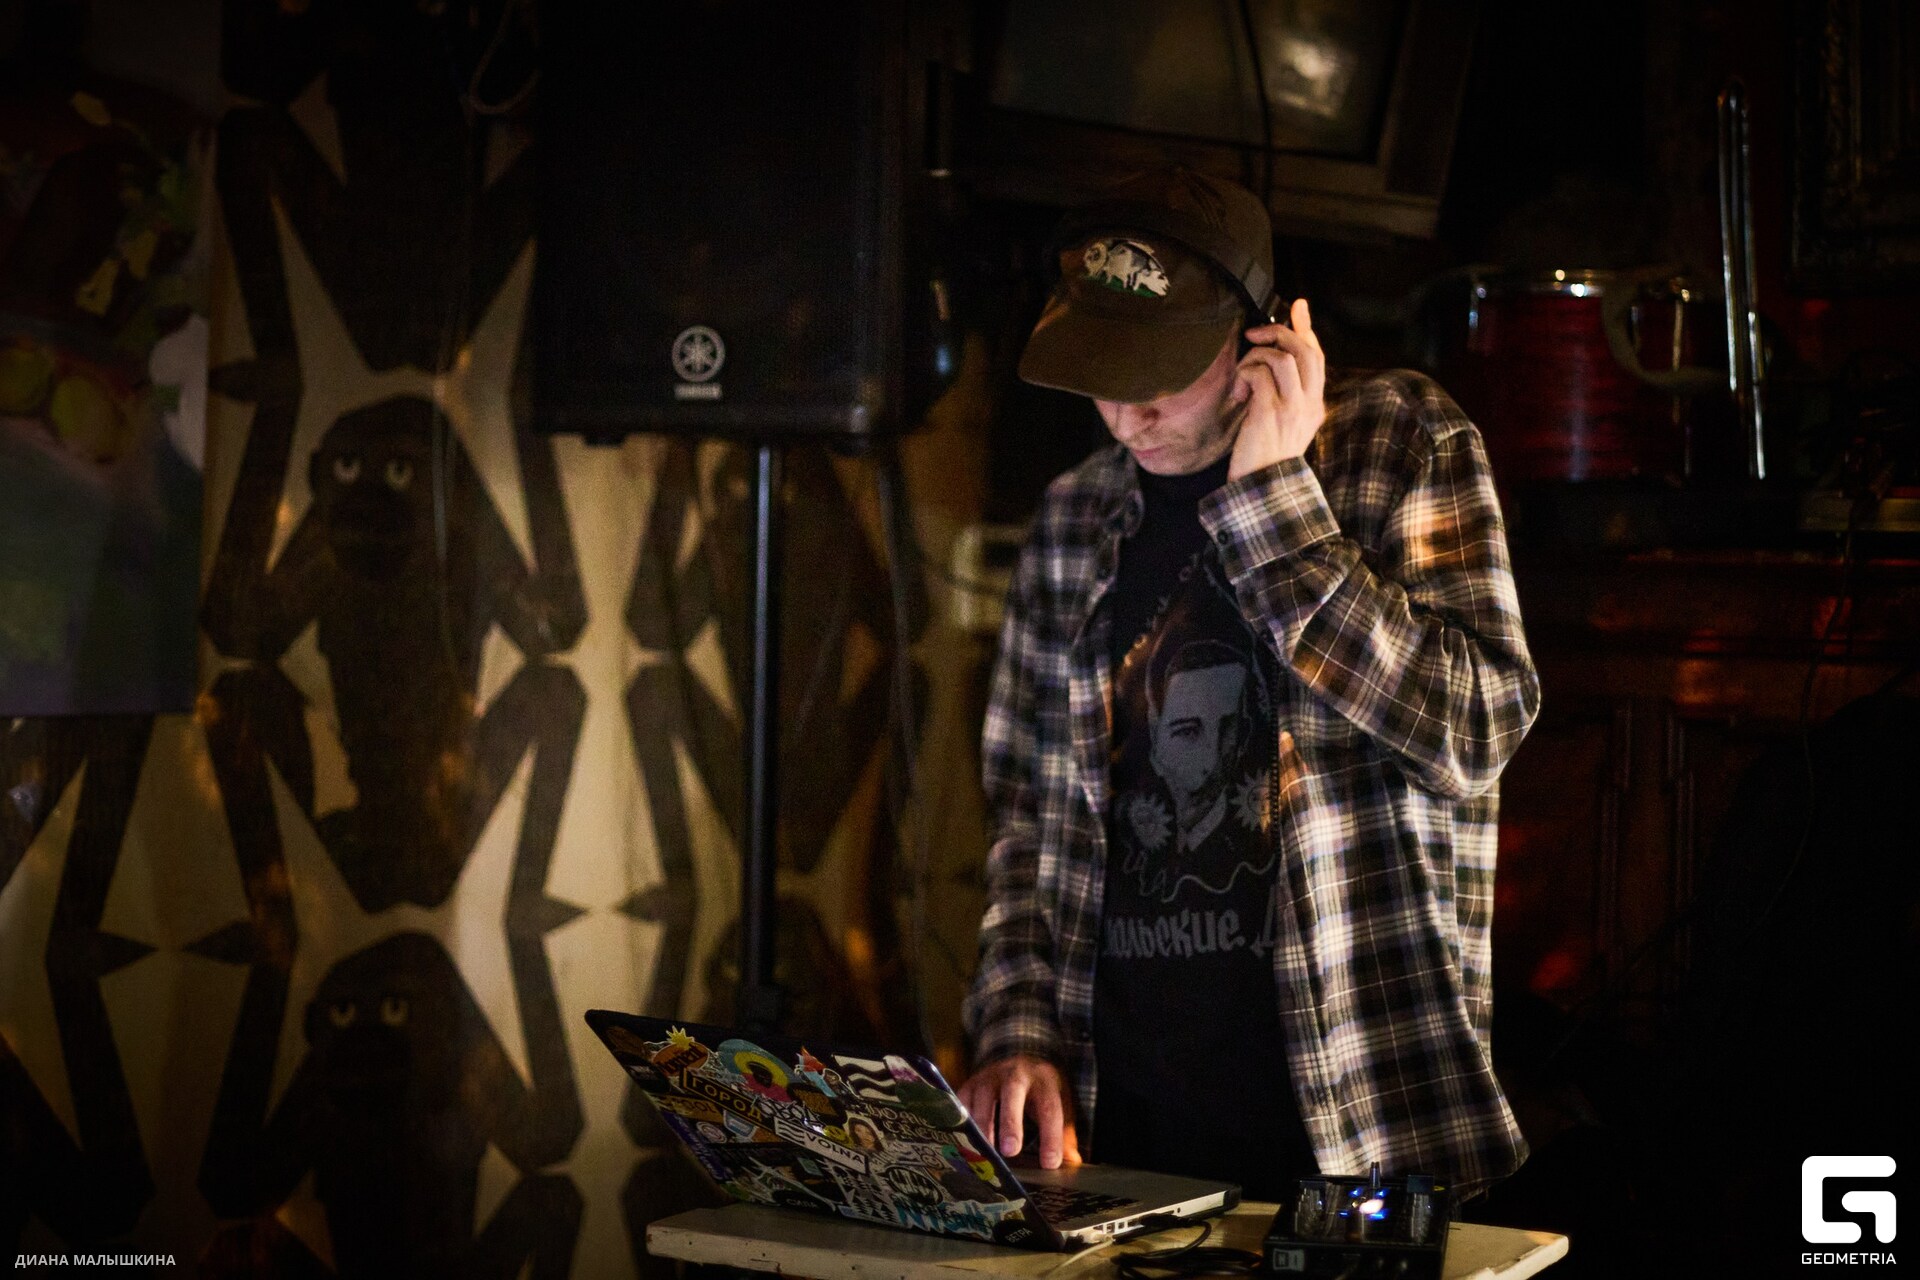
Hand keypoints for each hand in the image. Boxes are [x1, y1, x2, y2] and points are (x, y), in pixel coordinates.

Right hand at [956, 1055, 1082, 1167]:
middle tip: (1011, 1151)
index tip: (1050, 1163)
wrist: (1019, 1061)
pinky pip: (962, 1102)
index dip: (1050, 1136)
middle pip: (1013, 1093)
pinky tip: (964, 1143)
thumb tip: (1073, 1163)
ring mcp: (990, 1076)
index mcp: (1044, 1080)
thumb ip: (1065, 1135)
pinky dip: (962, 1122)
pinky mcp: (971, 1084)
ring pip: (984, 1097)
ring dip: (984, 1126)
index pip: (1049, 1108)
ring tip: (986, 1153)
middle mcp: (1016, 1073)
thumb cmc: (1041, 1092)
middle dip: (1011, 1121)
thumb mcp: (1059, 1106)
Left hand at [1228, 296, 1326, 479]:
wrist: (1263, 492)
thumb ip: (1286, 398)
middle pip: (1304, 349)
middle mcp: (1309, 404)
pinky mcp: (1269, 413)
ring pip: (1283, 357)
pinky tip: (1238, 392)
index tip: (1297, 307)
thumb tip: (1273, 367)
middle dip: (1278, 333)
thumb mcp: (1285, 426)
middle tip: (1254, 335)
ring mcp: (1292, 408)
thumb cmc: (1267, 459)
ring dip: (1257, 356)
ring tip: (1243, 373)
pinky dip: (1245, 374)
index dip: (1306, 328)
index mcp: (1315, 405)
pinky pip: (1259, 375)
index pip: (1317, 356)